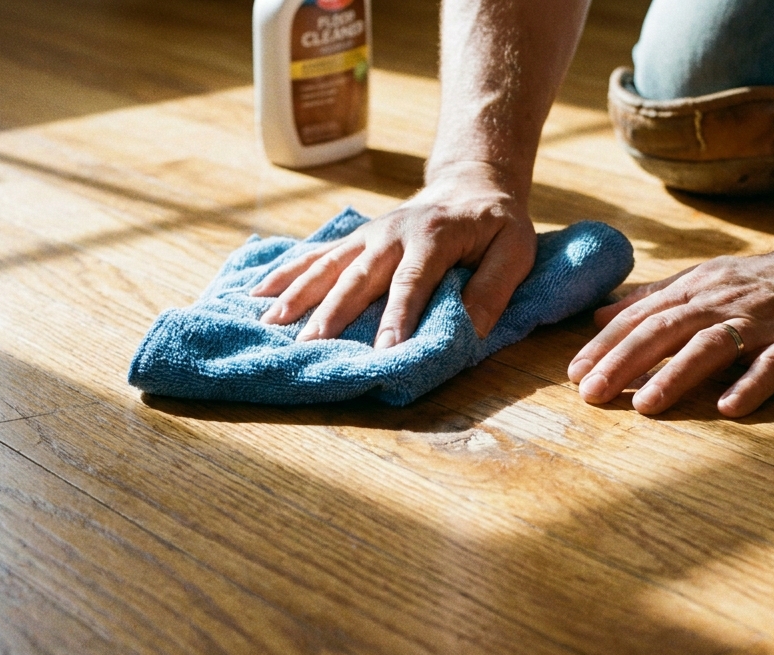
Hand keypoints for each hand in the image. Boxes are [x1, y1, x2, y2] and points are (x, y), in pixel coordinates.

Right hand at [252, 162, 537, 347]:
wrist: (471, 185)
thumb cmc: (497, 225)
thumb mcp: (515, 251)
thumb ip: (493, 288)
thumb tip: (470, 331)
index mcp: (434, 238)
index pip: (412, 283)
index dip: (397, 317)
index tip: (384, 351)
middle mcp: (392, 235)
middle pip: (358, 276)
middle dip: (332, 311)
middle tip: (309, 344)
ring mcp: (368, 235)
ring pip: (328, 264)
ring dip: (298, 293)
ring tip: (270, 322)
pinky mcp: (354, 239)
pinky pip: (316, 254)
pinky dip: (286, 272)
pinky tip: (257, 292)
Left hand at [567, 241, 773, 416]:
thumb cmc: (759, 284)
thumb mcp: (702, 282)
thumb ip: (651, 300)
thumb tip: (598, 318)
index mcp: (695, 292)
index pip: (640, 318)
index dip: (605, 345)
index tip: (573, 373)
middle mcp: (720, 304)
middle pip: (664, 331)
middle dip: (624, 362)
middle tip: (591, 393)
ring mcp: (759, 323)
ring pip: (711, 347)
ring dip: (675, 376)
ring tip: (645, 405)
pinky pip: (771, 365)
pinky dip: (750, 385)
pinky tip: (728, 408)